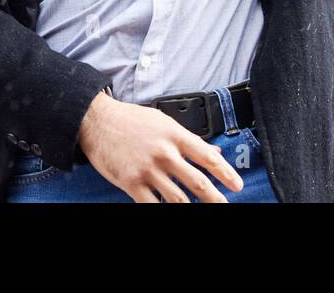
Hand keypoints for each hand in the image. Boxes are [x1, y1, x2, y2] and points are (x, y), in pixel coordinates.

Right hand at [77, 90, 244, 201]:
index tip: (237, 185)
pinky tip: (172, 212)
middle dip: (216, 199)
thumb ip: (187, 138)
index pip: (208, 157)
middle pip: (198, 182)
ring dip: (194, 210)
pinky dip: (164, 211)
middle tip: (226, 206)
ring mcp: (148, 170)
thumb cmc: (130, 119)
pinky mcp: (132, 183)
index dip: (227, 173)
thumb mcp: (163, 121)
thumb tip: (212, 151)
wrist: (96, 121)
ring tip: (204, 214)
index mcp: (175, 135)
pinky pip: (152, 205)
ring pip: (178, 199)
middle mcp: (164, 153)